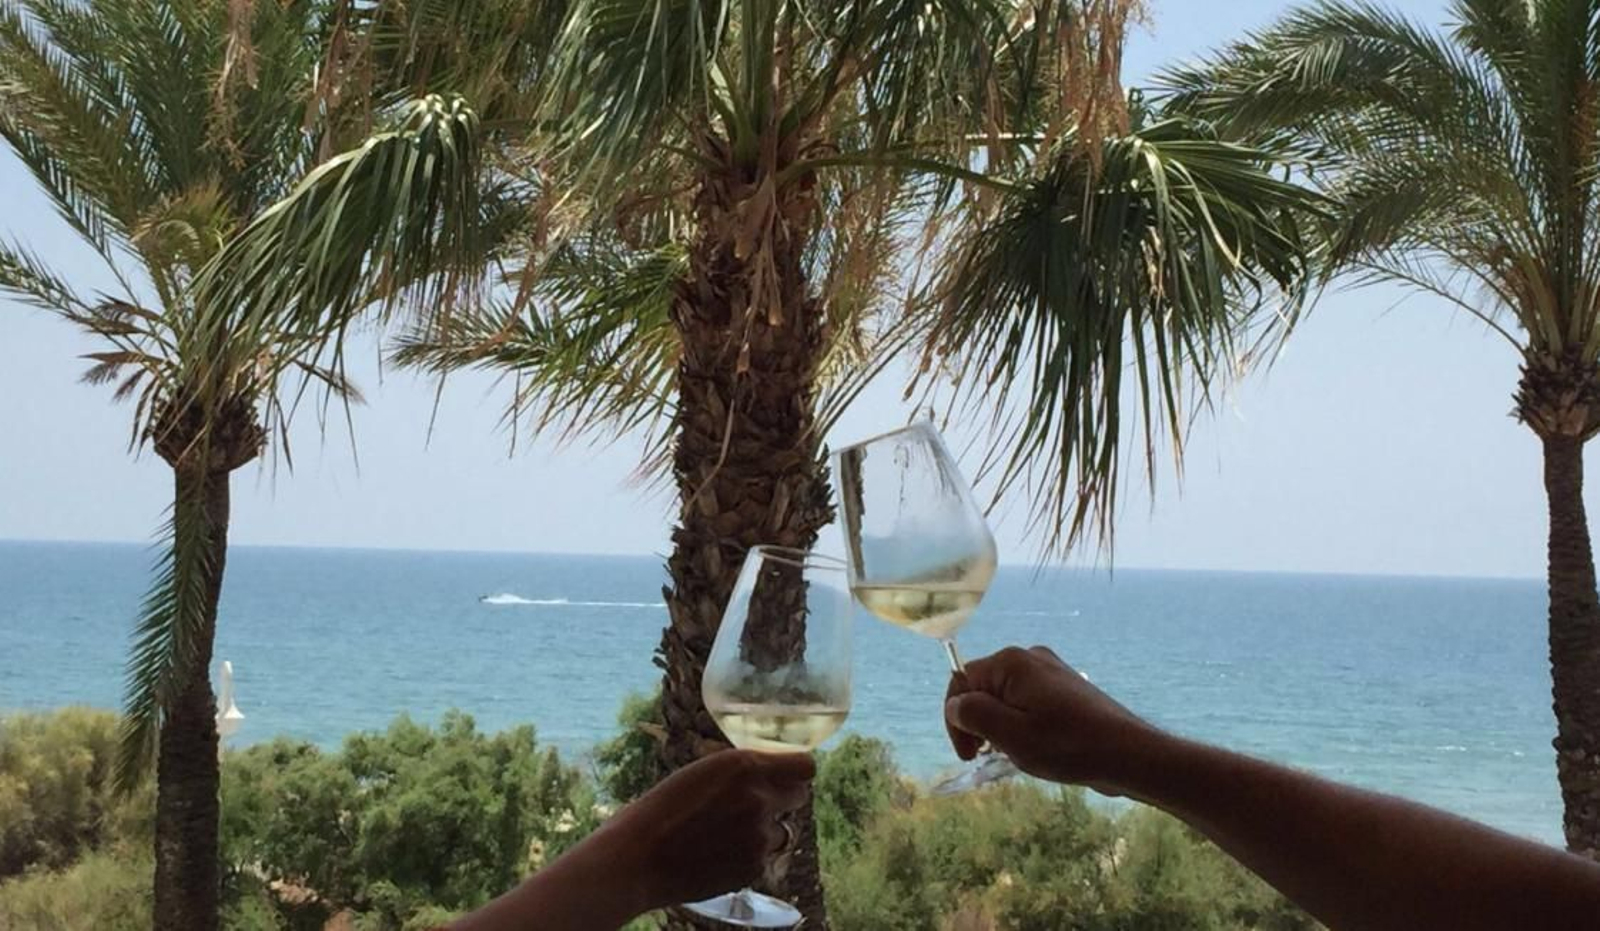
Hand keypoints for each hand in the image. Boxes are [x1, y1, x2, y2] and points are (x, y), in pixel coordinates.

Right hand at [596, 749, 814, 909]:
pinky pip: (765, 856)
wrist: (637, 858)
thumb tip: (767, 773)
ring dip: (765, 830)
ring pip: (783, 829)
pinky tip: (719, 853)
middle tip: (756, 805)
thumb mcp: (702, 772)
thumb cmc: (660, 810)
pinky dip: (749, 856)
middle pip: (799, 795)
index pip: (805, 765)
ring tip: (728, 834)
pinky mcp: (754, 867)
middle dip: (782, 799)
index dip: (796, 771)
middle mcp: (758, 798)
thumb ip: (740, 772)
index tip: (787, 775)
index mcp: (744, 766)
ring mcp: (758, 836)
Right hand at [945, 645, 1164, 794]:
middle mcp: (1030, 658)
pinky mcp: (1065, 689)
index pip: (962, 683)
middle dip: (981, 724)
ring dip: (1003, 728)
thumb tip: (954, 704)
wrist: (1128, 753)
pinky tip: (1039, 749)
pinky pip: (1028, 703)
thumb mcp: (1010, 734)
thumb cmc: (1067, 746)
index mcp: (1012, 663)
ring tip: (1021, 755)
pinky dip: (1023, 726)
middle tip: (993, 757)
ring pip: (1006, 699)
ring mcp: (1050, 672)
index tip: (969, 755)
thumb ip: (973, 715)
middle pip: (984, 689)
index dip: (956, 720)